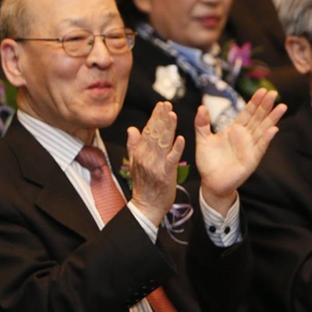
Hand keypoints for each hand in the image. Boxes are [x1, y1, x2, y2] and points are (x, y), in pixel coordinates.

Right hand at [126, 101, 184, 226]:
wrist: (147, 207)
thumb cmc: (144, 186)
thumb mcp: (134, 164)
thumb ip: (133, 146)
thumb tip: (132, 129)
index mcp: (139, 154)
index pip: (147, 131)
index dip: (155, 117)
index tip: (161, 105)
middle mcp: (146, 158)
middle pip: (155, 134)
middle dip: (161, 118)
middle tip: (167, 104)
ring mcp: (156, 166)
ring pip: (163, 143)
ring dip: (168, 128)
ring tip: (173, 115)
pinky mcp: (166, 175)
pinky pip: (171, 159)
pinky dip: (176, 148)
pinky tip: (180, 138)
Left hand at [195, 89, 286, 213]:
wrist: (211, 182)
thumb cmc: (208, 161)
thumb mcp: (203, 140)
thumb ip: (202, 124)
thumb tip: (201, 107)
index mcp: (234, 130)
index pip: (247, 113)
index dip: (254, 102)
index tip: (262, 90)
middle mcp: (245, 136)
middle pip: (258, 118)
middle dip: (265, 106)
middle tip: (273, 93)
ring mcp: (250, 147)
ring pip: (263, 130)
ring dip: (272, 119)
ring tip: (282, 106)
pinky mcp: (252, 159)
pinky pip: (260, 147)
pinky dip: (267, 138)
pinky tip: (274, 129)